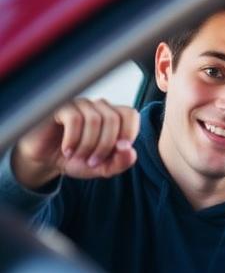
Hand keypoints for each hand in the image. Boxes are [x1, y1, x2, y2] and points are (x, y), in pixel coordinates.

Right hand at [12, 98, 139, 188]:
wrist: (46, 160)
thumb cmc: (76, 159)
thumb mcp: (101, 168)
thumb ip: (120, 163)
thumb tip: (130, 151)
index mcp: (111, 117)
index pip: (130, 114)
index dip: (128, 133)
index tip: (118, 152)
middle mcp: (96, 107)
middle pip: (113, 118)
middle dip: (105, 145)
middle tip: (93, 162)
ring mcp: (78, 104)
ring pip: (94, 119)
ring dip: (88, 144)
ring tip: (79, 157)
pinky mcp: (59, 107)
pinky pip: (74, 119)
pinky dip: (73, 140)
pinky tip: (68, 150)